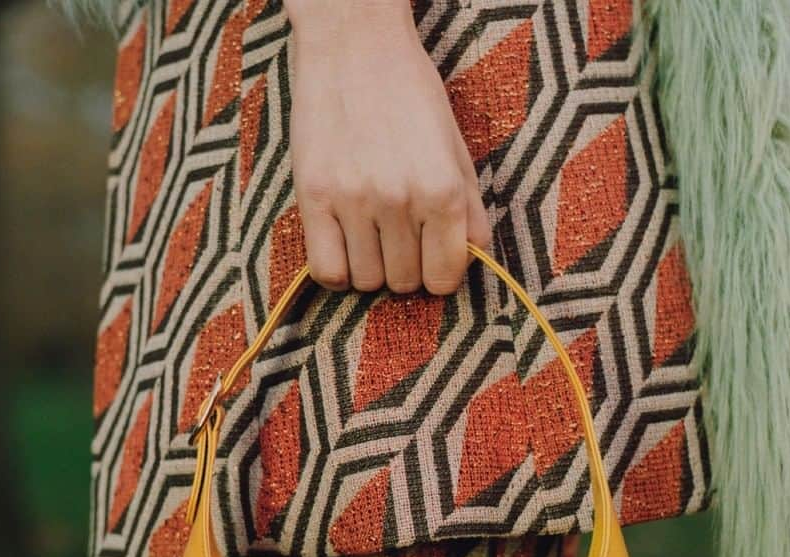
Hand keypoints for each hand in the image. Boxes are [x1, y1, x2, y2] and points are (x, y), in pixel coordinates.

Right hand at [284, 0, 491, 294]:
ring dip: (371, 267)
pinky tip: (343, 245)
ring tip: (370, 234)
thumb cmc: (408, 92)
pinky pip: (328, 271)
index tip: (431, 260)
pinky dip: (337, 270)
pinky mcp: (313, 196)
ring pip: (367, 281)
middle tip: (398, 238)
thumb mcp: (453, 146)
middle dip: (405, 268)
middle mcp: (400, 199)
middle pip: (405, 283)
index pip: (446, 277)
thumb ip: (468, 207)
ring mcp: (354, 200)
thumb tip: (476, 256)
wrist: (353, 41)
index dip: (440, 275)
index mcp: (442, 188)